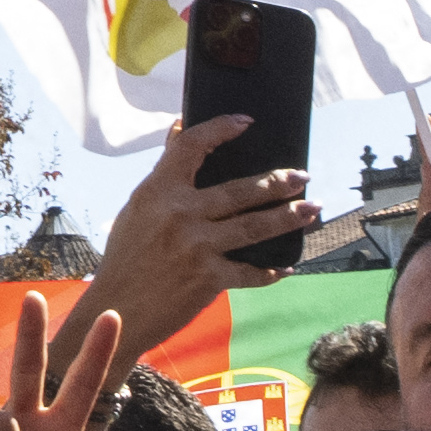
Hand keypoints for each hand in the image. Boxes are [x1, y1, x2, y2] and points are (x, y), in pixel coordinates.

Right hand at [84, 113, 310, 363]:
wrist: (119, 308)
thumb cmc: (127, 255)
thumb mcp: (138, 207)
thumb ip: (165, 172)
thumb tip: (180, 129)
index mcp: (158, 191)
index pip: (190, 147)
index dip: (219, 129)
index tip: (246, 121)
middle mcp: (180, 215)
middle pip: (239, 191)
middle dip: (277, 183)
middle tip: (303, 176)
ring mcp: (197, 247)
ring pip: (253, 227)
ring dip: (287, 217)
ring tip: (311, 209)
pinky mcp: (208, 278)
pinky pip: (250, 272)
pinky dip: (270, 271)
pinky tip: (286, 267)